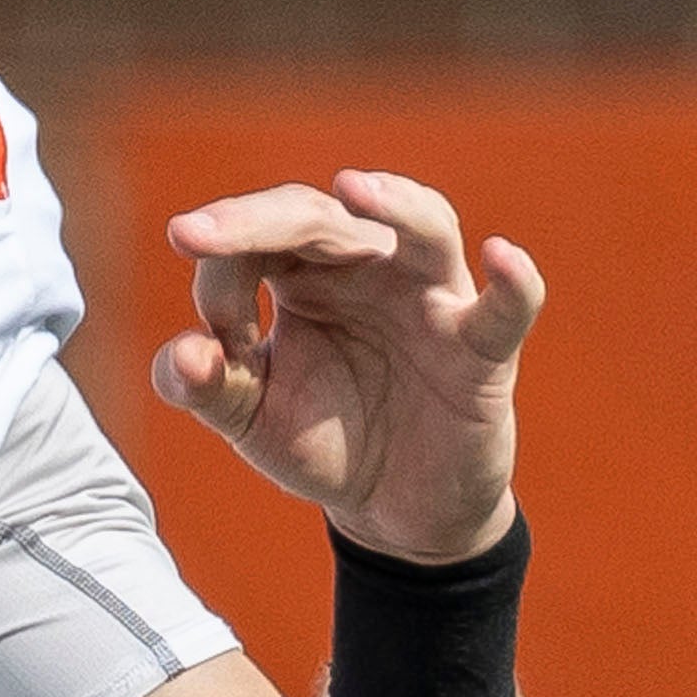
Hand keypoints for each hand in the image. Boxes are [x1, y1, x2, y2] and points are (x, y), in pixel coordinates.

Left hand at [152, 169, 542, 563]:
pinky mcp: (483, 351)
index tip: (211, 334)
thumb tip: (182, 356)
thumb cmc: (323, 439)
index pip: (256, 242)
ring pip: (424, 228)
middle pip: (323, 217)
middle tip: (202, 233)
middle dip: (261, 220)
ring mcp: (432, 301)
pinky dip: (514, 282)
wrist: (395, 508)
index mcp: (302, 272)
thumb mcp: (251, 419)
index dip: (221, 273)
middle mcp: (368, 269)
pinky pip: (505, 308)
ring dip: (394, 204)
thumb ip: (206, 387)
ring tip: (352, 188)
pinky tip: (500, 255)